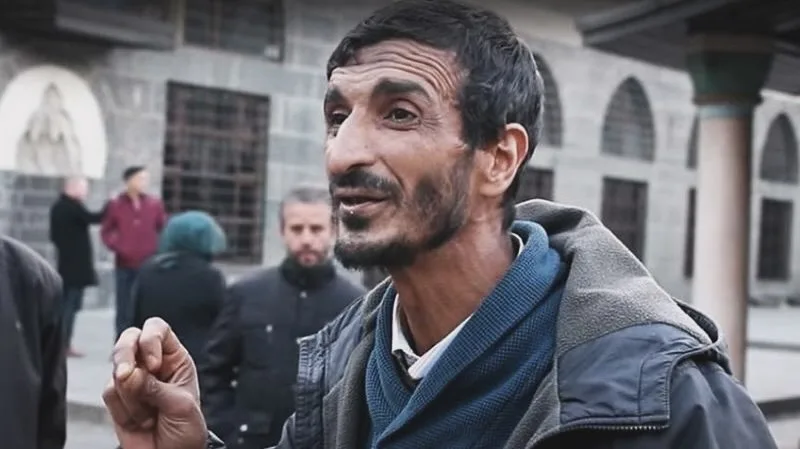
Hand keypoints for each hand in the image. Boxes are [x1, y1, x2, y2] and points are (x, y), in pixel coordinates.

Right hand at [103, 318, 206, 448]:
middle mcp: (152, 364)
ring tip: (149, 415)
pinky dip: (122, 409)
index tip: (154, 365)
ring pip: (116, 371)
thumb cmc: (186, 430)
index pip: (157, 330)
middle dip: (125, 357)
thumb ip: (153, 387)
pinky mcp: (117, 399)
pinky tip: (138, 421)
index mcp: (174, 358)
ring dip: (130, 396)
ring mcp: (133, 380)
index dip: (150, 340)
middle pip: (128, 339)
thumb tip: (126, 374)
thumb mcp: (180, 406)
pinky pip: (109, 393)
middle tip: (127, 376)